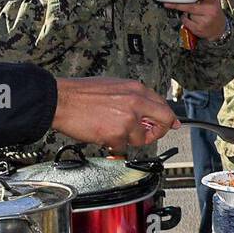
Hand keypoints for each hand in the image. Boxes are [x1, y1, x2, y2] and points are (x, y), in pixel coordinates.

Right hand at [52, 76, 178, 150]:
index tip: (171, 124)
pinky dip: (114, 144)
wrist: (62, 100)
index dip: (167, 117)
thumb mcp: (113, 86)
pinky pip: (123, 146)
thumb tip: (145, 108)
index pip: (162, 104)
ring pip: (141, 138)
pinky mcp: (118, 133)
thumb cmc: (81, 93)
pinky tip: (102, 133)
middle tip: (151, 134)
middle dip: (159, 131)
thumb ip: (132, 97)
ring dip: (129, 139)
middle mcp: (136, 102)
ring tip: (111, 130)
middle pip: (164, 120)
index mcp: (135, 88)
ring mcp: (128, 118)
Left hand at [164, 0, 227, 38]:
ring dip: (185, 13)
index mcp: (213, 2)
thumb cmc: (214, 12)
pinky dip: (185, 20)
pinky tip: (191, 20)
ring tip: (194, 14)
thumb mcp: (213, 0)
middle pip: (190, 7)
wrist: (220, 30)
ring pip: (187, 14)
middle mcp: (210, 11)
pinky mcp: (199, 29)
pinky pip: (186, 22)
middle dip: (178, 5)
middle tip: (167, 4)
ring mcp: (204, 21)